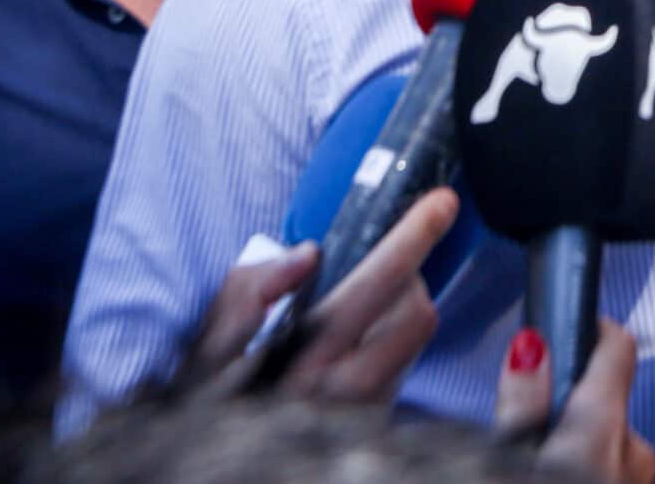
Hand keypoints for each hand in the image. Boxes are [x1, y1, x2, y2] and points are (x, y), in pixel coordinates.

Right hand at [181, 187, 455, 400]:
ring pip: (417, 337)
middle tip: (390, 253)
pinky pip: (405, 363)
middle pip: (417, 312)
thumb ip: (253, 287)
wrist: (220, 451)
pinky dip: (394, 337)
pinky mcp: (373, 420)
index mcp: (302, 359)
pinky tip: (360, 335)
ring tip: (363, 298)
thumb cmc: (213, 380)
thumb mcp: (213, 329)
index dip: (411, 237)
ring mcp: (362, 410)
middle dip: (412, 271)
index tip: (441, 203)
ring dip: (404, 305)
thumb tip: (307, 256)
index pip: (375, 285)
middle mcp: (341, 390)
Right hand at [495, 319, 654, 483]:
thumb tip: (531, 345)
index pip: (617, 344)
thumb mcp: (510, 456)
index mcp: (604, 425)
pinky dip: (593, 467)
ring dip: (582, 441)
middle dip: (572, 403)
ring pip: (610, 436)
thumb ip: (522, 399)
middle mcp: (637, 449)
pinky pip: (617, 467)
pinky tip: (566, 478)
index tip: (562, 335)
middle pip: (606, 396)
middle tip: (534, 428)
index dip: (589, 332)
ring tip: (546, 462)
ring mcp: (642, 478)